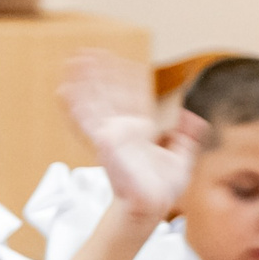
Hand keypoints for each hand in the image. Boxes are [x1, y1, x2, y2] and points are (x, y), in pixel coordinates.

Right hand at [61, 50, 201, 221]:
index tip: (122, 60)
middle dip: (99, 73)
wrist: (151, 207)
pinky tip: (64, 92)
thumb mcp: (181, 159)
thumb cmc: (161, 190)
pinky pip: (86, 123)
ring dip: (84, 82)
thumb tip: (195, 118)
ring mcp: (111, 134)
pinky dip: (74, 108)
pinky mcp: (103, 144)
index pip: (133, 96)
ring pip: (95, 101)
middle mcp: (124, 128)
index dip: (126, 78)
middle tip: (87, 52)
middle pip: (109, 93)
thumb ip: (186, 137)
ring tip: (74, 61)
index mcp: (141, 129)